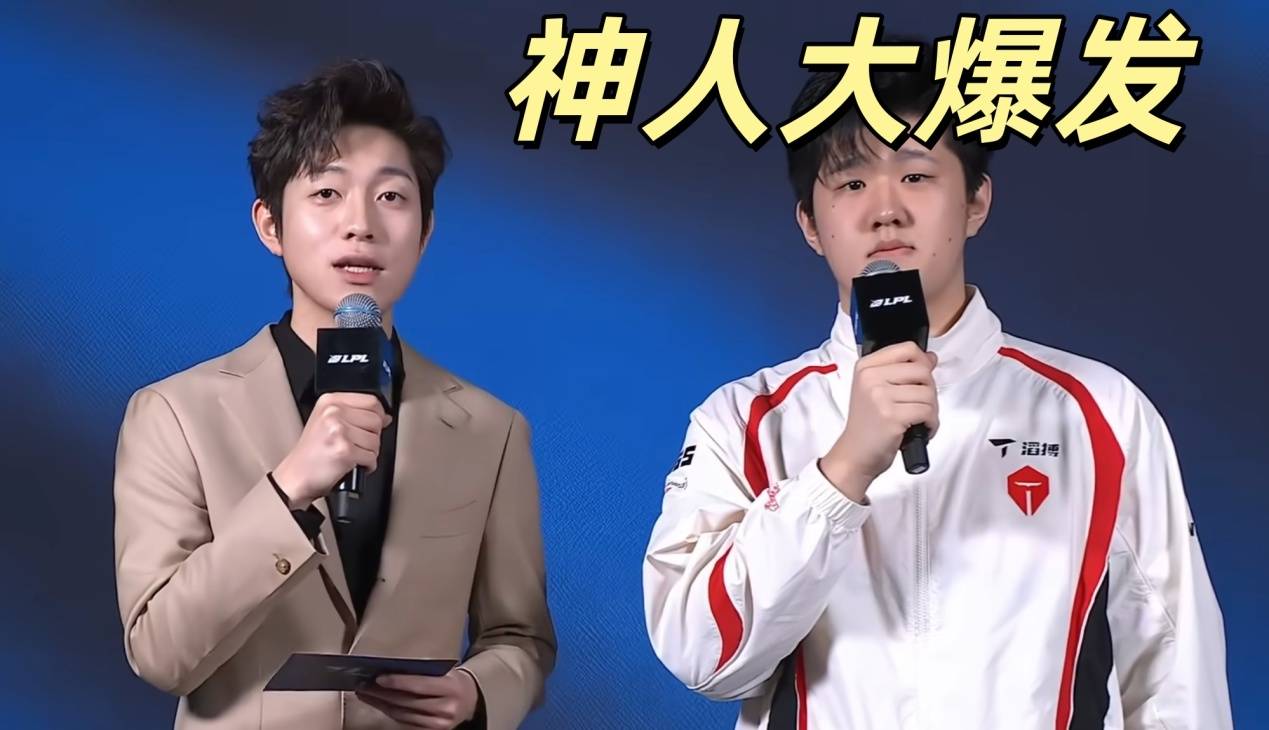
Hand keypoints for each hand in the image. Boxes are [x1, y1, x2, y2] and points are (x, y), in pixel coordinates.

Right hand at [272, 392, 389, 509]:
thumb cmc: (311, 453)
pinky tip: (352, 465)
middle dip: (372, 437)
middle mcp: (333, 413)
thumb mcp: (327, 423)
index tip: (369, 427)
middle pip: (376, 420)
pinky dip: (367, 466)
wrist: (295, 477)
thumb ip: (356, 415)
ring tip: (351, 455)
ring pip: (376, 440)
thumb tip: (385, 416)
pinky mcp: (344, 450)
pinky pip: (372, 457)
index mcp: (330, 401)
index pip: (372, 401)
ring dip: (369, 453)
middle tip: (356, 445)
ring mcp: (338, 431)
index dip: (377, 416)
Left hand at [356, 670, 479, 728]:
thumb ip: (423, 672)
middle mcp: (446, 708)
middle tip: (364, 685)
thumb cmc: (452, 681)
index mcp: (451, 688)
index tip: (378, 678)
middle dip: (383, 694)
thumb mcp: (444, 672)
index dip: (398, 682)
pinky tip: (379, 704)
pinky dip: (390, 712)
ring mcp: (438, 724)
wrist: (469, 701)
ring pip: (403, 714)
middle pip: (407, 702)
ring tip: (366, 694)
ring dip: (381, 704)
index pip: (420, 686)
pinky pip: (405, 722)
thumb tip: (391, 670)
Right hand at [820, 341, 938, 501]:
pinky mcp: (892, 416)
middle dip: (929, 391)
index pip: (907, 348)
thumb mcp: (876, 390)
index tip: (920, 379)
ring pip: (928, 393)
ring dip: (931, 411)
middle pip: (922, 370)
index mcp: (865, 367)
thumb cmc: (869, 425)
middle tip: (918, 406)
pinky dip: (931, 424)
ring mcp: (880, 396)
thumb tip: (930, 358)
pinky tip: (919, 430)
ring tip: (917, 421)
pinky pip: (928, 411)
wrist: (855, 455)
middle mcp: (870, 378)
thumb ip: (902, 371)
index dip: (922, 363)